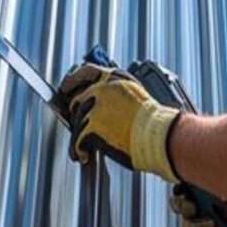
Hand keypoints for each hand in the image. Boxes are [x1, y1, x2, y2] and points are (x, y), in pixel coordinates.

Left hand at [58, 63, 181, 182]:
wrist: (160, 134)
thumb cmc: (154, 121)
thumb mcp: (135, 95)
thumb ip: (116, 94)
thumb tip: (104, 104)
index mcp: (114, 78)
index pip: (86, 72)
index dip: (72, 80)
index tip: (66, 87)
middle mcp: (102, 89)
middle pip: (77, 99)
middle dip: (76, 113)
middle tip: (79, 124)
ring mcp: (94, 107)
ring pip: (76, 121)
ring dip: (79, 135)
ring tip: (84, 146)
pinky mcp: (90, 126)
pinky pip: (77, 139)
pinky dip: (78, 149)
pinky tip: (84, 154)